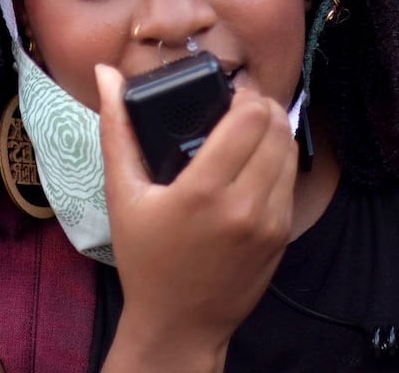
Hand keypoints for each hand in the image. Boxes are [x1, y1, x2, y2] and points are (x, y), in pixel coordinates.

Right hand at [96, 64, 297, 368]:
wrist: (179, 324)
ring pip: (290, 152)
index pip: (249, 120)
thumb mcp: (123, 194)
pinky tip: (259, 160)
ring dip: (275, 131)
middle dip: (263, 107)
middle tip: (242, 105)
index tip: (231, 92)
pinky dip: (280, 162)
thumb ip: (117, 130)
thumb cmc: (145, 259)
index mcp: (203, 191)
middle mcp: (244, 206)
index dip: (246, 96)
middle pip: (276, 128)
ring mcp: (269, 223)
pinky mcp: (283, 236)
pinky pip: (291, 182)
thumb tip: (107, 73)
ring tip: (252, 128)